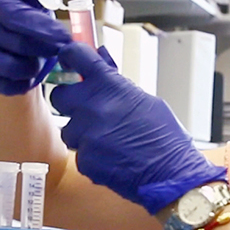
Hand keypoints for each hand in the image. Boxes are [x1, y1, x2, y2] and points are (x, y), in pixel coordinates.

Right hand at [0, 0, 70, 94]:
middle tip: (60, 51)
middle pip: (14, 42)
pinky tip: (30, 76)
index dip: (42, 29)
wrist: (11, 46)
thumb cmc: (25, 19)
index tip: (64, 37)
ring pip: (7, 66)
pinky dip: (20, 83)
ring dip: (30, 67)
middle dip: (42, 49)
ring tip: (42, 62)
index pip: (16, 17)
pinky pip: (2, 84)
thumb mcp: (32, 1)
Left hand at [51, 43, 226, 214]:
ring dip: (81, 132)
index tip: (67, 58)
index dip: (69, 55)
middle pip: (59, 96)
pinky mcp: (84, 160)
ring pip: (67, 129)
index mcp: (110, 86)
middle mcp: (92, 107)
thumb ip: (117, 83)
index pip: (77, 56)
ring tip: (106, 139)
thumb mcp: (146, 101)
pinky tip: (111, 157)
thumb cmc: (165, 137)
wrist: (171, 174)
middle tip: (86, 108)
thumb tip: (103, 61)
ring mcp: (86, 135)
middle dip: (70, 101)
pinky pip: (79, 152)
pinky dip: (91, 155)